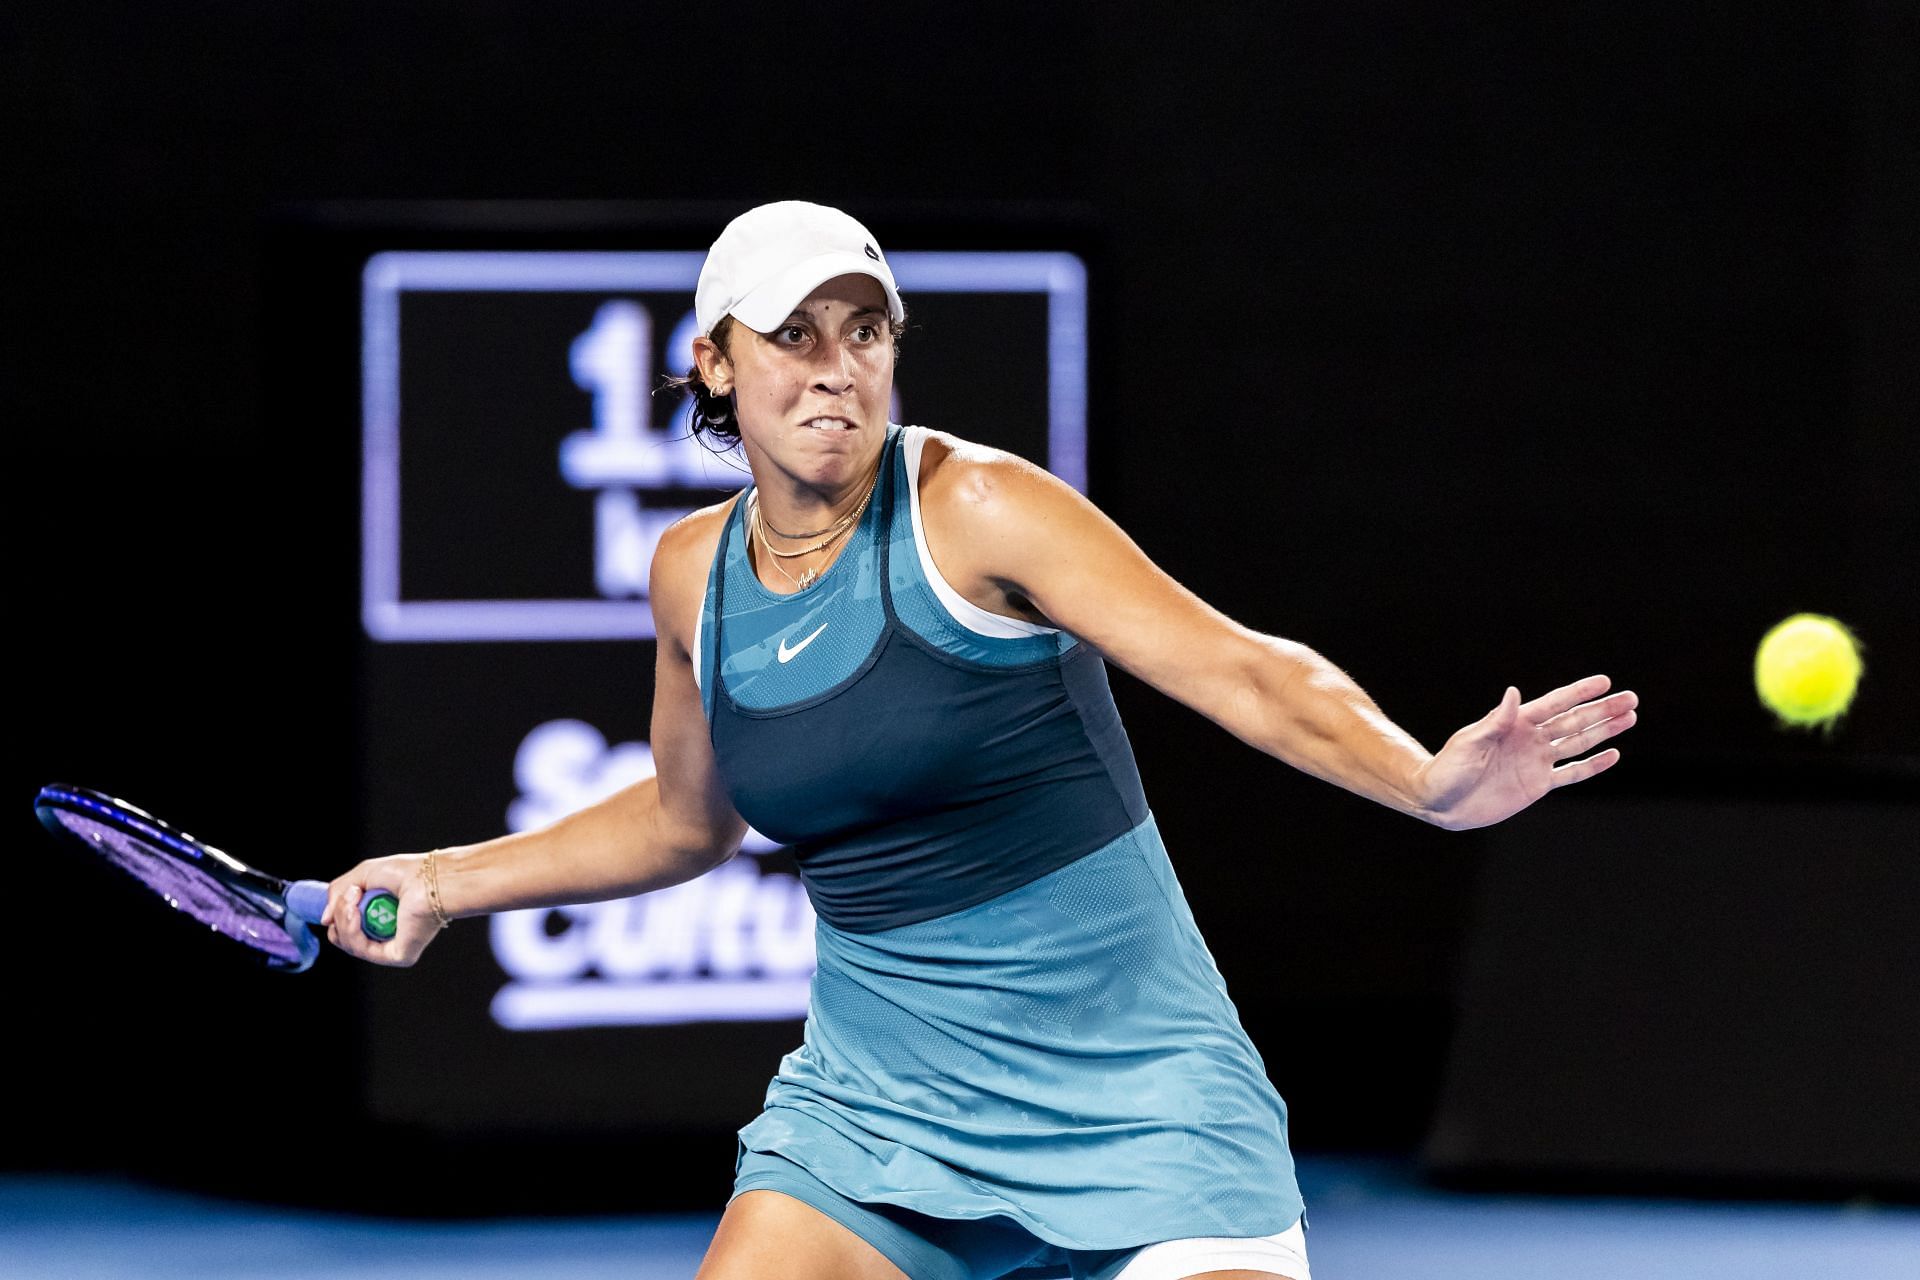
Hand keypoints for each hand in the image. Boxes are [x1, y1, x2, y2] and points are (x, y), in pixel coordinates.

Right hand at [318, 852, 443, 966]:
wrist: (429, 878)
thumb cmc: (405, 872)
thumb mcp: (362, 876)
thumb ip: (337, 894)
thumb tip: (324, 920)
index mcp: (382, 918)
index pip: (349, 927)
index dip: (337, 916)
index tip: (340, 898)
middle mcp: (388, 936)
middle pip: (345, 938)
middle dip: (339, 916)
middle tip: (351, 894)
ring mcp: (393, 948)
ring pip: (349, 945)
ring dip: (343, 919)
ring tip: (353, 898)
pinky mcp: (398, 956)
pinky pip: (362, 950)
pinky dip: (352, 930)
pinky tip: (356, 912)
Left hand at [1414, 675, 1637, 830]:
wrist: (1440, 801)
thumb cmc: (1449, 768)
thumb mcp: (1470, 743)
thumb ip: (1495, 721)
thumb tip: (1513, 693)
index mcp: (1514, 723)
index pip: (1554, 703)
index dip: (1580, 693)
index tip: (1605, 682)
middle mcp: (1530, 738)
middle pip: (1574, 721)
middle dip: (1602, 710)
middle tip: (1631, 699)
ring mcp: (1536, 761)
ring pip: (1578, 743)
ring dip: (1604, 732)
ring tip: (1629, 718)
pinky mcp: (1538, 784)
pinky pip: (1571, 774)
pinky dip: (1592, 766)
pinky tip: (1613, 755)